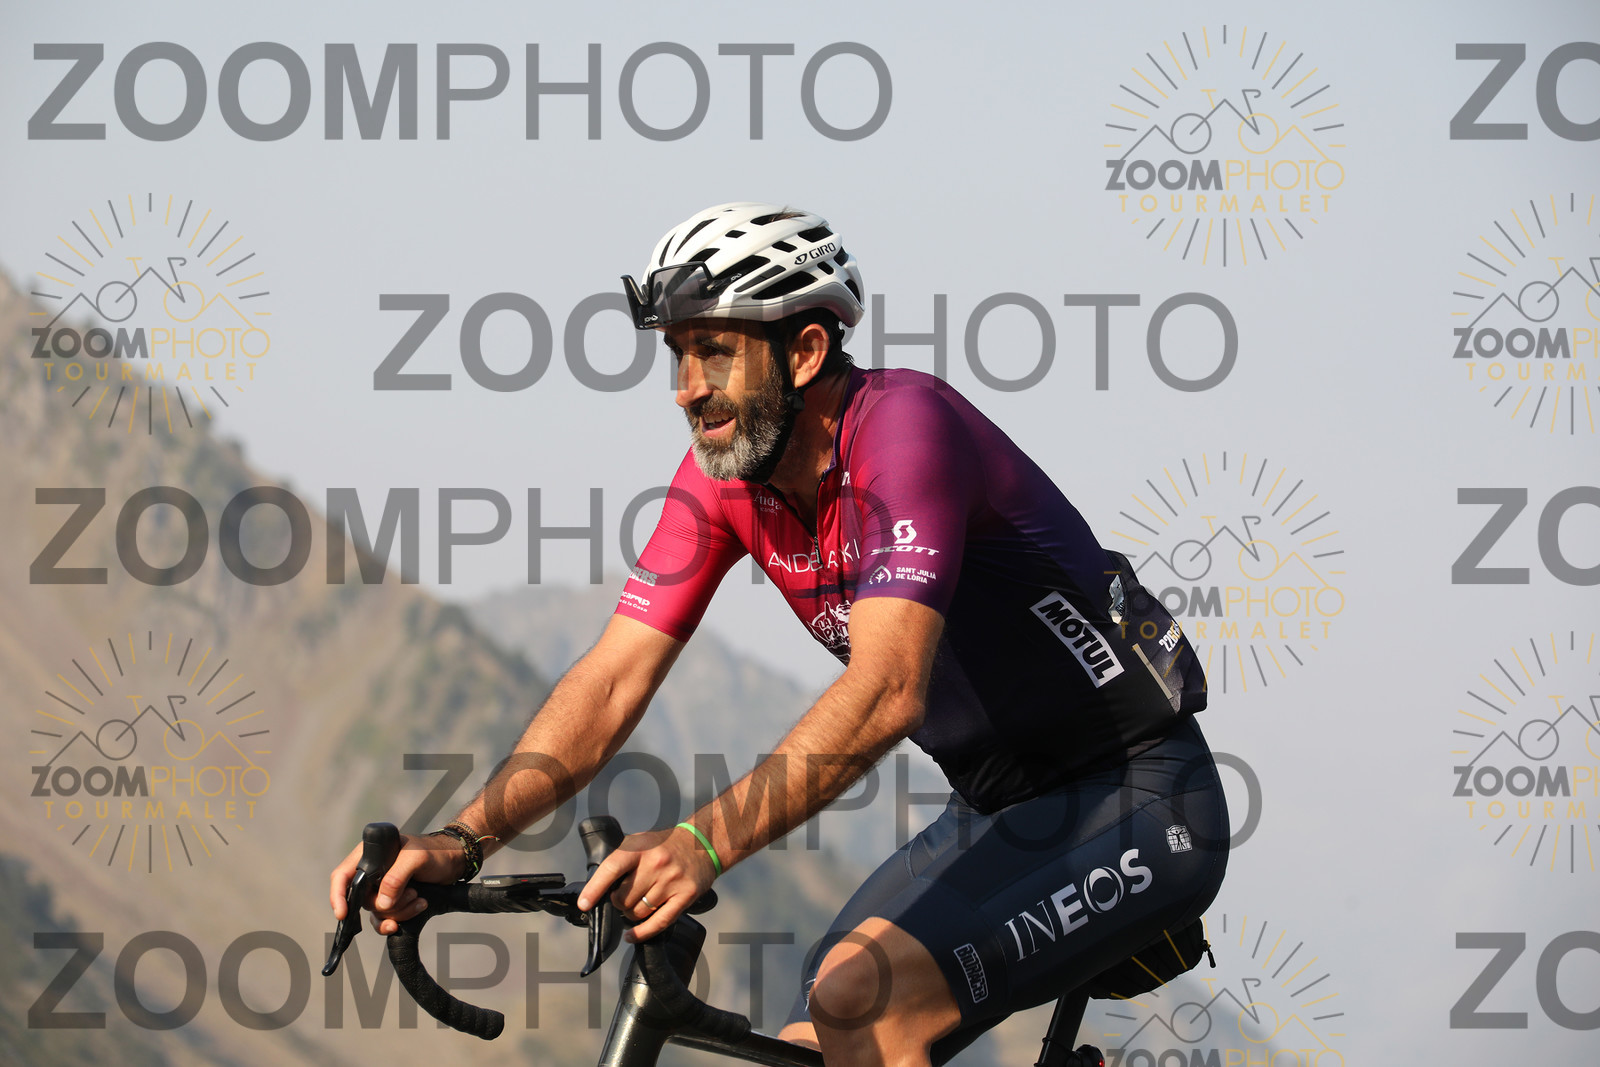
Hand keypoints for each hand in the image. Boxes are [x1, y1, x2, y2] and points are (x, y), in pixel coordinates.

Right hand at [328, 832, 466, 934]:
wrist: (455, 862)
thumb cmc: (435, 852)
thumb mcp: (416, 858)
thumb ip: (396, 877)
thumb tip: (381, 903)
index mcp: (369, 855)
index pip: (343, 876)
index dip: (338, 895)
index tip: (343, 914)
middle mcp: (372, 873)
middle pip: (363, 901)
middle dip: (387, 904)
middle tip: (411, 892)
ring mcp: (382, 888)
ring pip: (377, 912)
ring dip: (398, 911)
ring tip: (419, 898)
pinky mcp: (394, 900)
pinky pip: (387, 919)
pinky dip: (401, 918)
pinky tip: (419, 907)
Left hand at [577, 825, 717, 942]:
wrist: (703, 843)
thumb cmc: (666, 844)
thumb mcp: (641, 841)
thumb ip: (622, 859)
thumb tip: (598, 886)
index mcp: (640, 848)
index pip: (611, 869)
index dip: (594, 889)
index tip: (584, 904)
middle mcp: (656, 864)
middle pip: (624, 898)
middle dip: (618, 903)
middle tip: (622, 899)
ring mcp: (672, 881)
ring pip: (638, 912)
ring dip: (631, 915)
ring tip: (635, 908)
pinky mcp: (685, 895)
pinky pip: (659, 922)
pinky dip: (642, 933)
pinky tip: (632, 936)